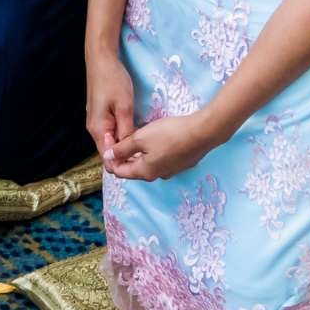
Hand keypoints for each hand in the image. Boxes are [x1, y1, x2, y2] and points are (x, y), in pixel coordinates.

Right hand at [85, 51, 137, 162]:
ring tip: (144, 148)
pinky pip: (110, 133)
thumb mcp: (124, 106)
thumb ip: (126, 131)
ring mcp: (96, 122)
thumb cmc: (113, 81)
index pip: (108, 158)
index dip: (124, 165)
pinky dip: (121, 137)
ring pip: (110, 142)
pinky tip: (135, 135)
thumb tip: (129, 151)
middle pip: (109, 152)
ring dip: (125, 147)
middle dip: (126, 157)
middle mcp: (94, 129)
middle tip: (148, 157)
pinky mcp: (100, 116)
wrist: (101, 60)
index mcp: (98, 129)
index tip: (142, 165)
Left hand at [107, 110, 222, 181]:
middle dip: (123, 155)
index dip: (109, 158)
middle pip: (133, 168)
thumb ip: (122, 149)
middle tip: (118, 137)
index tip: (107, 140)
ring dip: (137, 153)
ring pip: (147, 164)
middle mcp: (157, 175)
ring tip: (134, 136)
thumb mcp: (141, 138)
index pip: (119, 171)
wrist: (202, 133)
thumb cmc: (169, 134)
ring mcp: (170, 170)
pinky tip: (153, 138)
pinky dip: (151, 152)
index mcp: (144, 172)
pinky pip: (159, 160)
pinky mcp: (180, 163)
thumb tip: (108, 157)